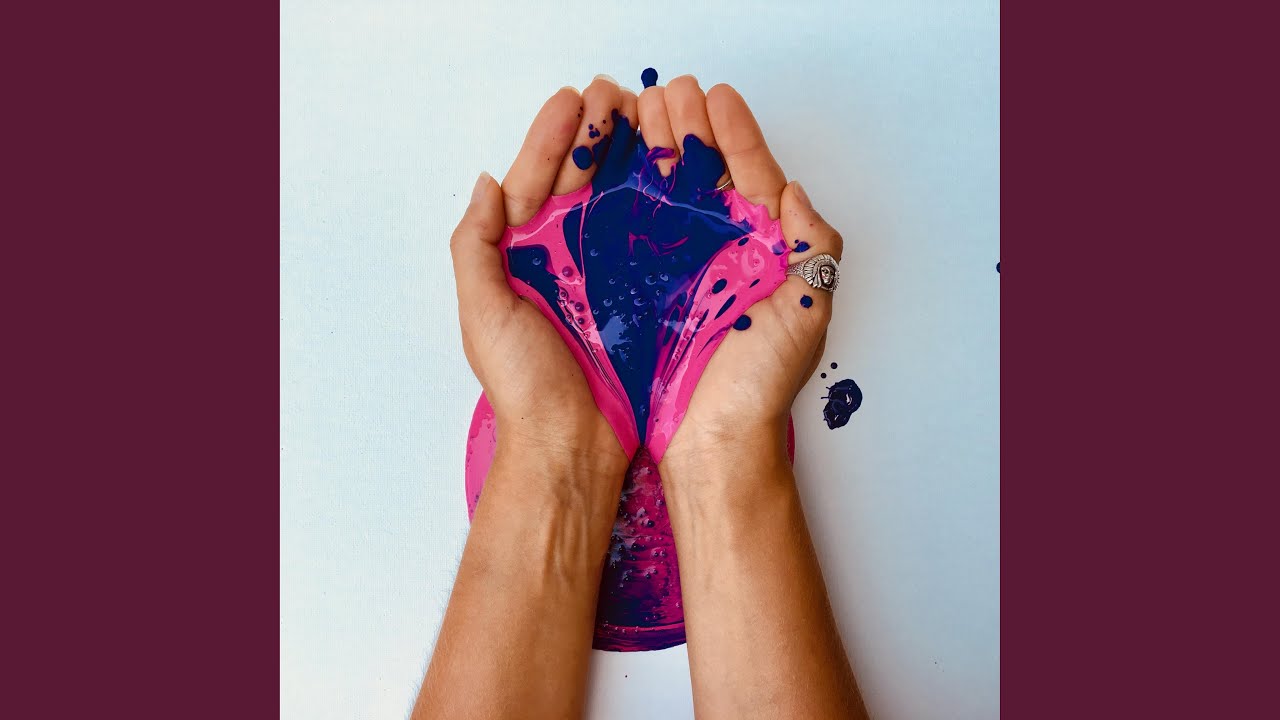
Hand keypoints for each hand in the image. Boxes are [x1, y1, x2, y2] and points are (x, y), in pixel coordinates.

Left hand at [448, 88, 637, 478]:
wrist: (574, 445)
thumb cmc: (526, 387)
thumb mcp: (484, 312)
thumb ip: (476, 246)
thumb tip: (487, 183)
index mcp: (521, 258)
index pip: (533, 181)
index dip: (551, 138)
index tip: (573, 100)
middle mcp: (564, 260)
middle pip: (578, 181)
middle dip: (595, 134)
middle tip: (615, 96)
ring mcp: (605, 275)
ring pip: (618, 200)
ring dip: (630, 156)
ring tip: (646, 117)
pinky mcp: (642, 295)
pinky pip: (651, 238)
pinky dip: (660, 202)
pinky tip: (672, 172)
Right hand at [656, 78, 843, 475]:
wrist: (712, 445)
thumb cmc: (760, 386)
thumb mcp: (807, 308)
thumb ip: (812, 246)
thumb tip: (794, 191)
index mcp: (764, 253)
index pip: (752, 178)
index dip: (735, 135)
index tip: (717, 97)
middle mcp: (720, 256)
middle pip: (704, 177)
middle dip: (686, 130)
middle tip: (667, 93)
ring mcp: (678, 272)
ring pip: (665, 196)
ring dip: (654, 151)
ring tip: (637, 112)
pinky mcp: (640, 293)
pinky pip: (631, 233)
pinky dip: (623, 195)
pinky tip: (613, 164)